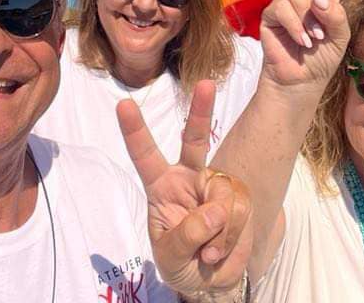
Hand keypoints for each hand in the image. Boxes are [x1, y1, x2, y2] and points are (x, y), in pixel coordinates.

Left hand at [117, 80, 251, 295]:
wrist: (210, 281)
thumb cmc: (180, 262)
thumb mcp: (171, 256)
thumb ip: (186, 234)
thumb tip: (213, 211)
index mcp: (161, 185)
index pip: (144, 155)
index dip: (134, 131)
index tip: (123, 104)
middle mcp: (190, 177)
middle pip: (194, 140)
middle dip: (201, 111)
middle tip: (206, 83)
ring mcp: (216, 186)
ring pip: (223, 192)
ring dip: (218, 230)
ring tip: (207, 252)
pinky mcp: (239, 198)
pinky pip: (240, 208)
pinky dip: (232, 235)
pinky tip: (220, 249)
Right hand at [260, 0, 349, 89]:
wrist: (302, 81)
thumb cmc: (323, 57)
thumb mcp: (340, 33)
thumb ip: (335, 12)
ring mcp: (286, 2)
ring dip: (310, 16)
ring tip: (313, 38)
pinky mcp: (271, 15)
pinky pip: (285, 9)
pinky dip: (297, 26)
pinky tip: (302, 41)